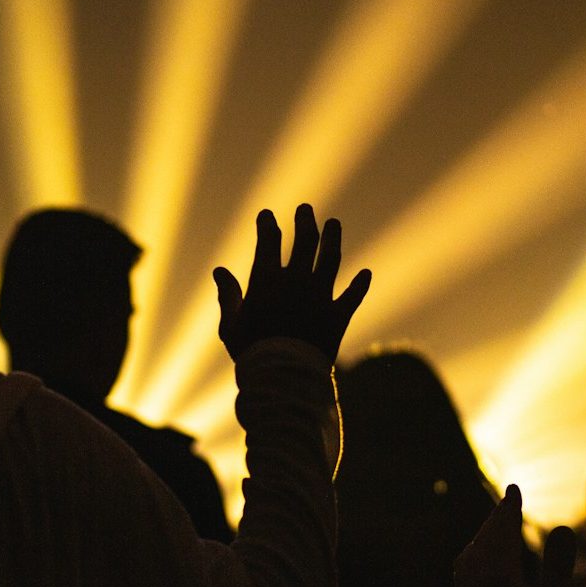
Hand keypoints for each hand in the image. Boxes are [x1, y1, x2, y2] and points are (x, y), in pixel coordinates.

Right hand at [213, 204, 370, 361]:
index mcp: (267, 279)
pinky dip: (359, 285)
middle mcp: (297, 280)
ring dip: (333, 238)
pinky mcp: (338, 315)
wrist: (284, 376)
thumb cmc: (251, 352)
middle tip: (306, 210)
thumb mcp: (231, 324)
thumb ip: (228, 296)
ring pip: (331, 258)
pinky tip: (365, 274)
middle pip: (305, 240)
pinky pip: (352, 296)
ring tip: (334, 224)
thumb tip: (219, 272)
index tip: (267, 216)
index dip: (267, 224)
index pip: (268, 240)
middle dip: (305, 221)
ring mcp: (320, 295)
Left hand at [454, 485, 576, 586]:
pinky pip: (463, 575)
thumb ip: (558, 568)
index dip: (508, 509)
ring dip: (483, 539)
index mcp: (495, 575)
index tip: (514, 489)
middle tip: (507, 505)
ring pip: (468, 558)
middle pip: (481, 541)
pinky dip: (474, 558)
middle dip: (495, 521)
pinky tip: (481, 570)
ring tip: (496, 532)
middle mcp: (472, 583)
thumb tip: (561, 526)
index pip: (500, 531)